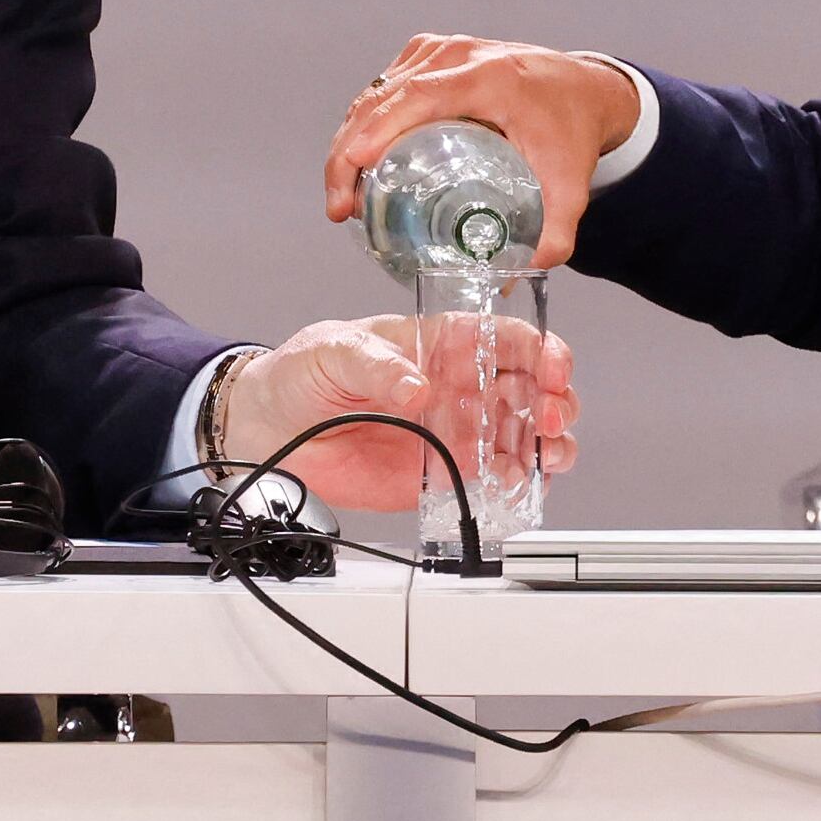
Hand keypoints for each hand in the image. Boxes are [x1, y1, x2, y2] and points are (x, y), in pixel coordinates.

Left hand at [221, 314, 581, 512]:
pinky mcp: (441, 472)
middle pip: (528, 387)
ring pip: (521, 434)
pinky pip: (492, 478)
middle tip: (552, 418)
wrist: (267, 428)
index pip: (505, 337)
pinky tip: (517, 484)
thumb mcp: (335, 350)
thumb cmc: (301, 372)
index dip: (539, 349)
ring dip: (545, 444)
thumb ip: (378, 365)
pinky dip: (516, 482)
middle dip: (554, 400)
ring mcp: (454, 430)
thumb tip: (418, 386)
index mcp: (439, 342)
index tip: (552, 369)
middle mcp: (456, 385)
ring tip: (548, 455)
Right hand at [323, 36, 642, 269]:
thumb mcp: (572, 186)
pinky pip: (385, 87)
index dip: (378, 128)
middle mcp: (459, 55)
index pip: (420, 96)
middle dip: (349, 152)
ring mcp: (440, 51)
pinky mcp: (431, 55)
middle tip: (340, 207)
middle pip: (385, 97)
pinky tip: (358, 163)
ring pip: (377, 93)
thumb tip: (519, 275)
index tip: (352, 167)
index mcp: (489, 77)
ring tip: (344, 196)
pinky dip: (364, 123)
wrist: (586, 88)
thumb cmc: (574, 131)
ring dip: (350, 140)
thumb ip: (555, 234)